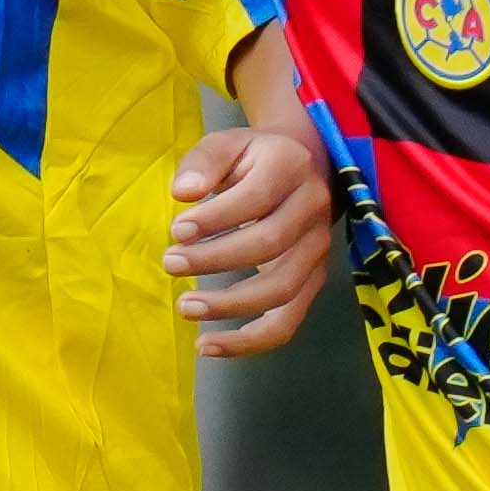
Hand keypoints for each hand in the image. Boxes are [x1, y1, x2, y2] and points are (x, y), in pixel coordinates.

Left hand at [170, 121, 332, 359]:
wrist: (304, 167)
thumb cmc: (254, 158)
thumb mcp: (227, 144)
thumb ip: (203, 162)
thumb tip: (183, 193)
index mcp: (292, 167)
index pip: (256, 198)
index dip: (216, 218)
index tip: (177, 230)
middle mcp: (314, 209)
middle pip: (269, 244)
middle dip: (215, 259)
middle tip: (171, 263)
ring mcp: (318, 250)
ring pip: (282, 289)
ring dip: (230, 305)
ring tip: (185, 306)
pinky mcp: (313, 281)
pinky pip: (286, 322)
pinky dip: (248, 341)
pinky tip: (208, 346)